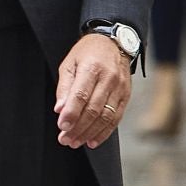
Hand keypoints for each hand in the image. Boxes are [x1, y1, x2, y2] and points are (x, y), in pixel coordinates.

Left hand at [55, 33, 132, 148]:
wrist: (114, 43)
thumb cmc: (87, 53)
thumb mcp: (69, 63)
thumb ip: (65, 87)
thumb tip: (60, 109)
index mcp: (92, 68)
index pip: (81, 95)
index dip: (71, 113)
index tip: (62, 126)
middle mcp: (109, 78)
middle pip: (93, 109)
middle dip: (78, 128)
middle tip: (65, 139)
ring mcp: (120, 88)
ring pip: (106, 116)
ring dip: (89, 133)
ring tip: (76, 142)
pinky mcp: (126, 96)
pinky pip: (116, 118)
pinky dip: (104, 132)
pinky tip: (92, 140)